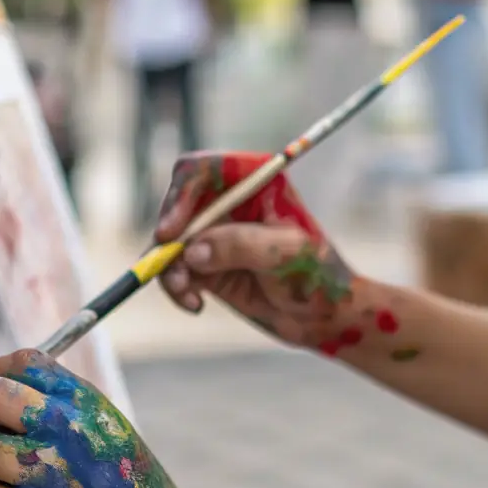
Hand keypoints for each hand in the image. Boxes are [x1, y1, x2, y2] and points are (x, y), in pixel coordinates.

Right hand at [154, 152, 364, 352]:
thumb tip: (191, 251)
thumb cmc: (315, 276)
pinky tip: (195, 304)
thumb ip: (239, 245)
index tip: (172, 231)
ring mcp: (215, 234)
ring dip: (168, 267)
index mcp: (253, 182)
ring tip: (186, 292)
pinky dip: (176, 286)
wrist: (322, 316)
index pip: (203, 170)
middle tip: (166, 264)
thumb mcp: (284, 255)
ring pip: (170, 241)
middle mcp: (229, 203)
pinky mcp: (206, 265)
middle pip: (177, 204)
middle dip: (168, 236)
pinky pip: (174, 270)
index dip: (180, 194)